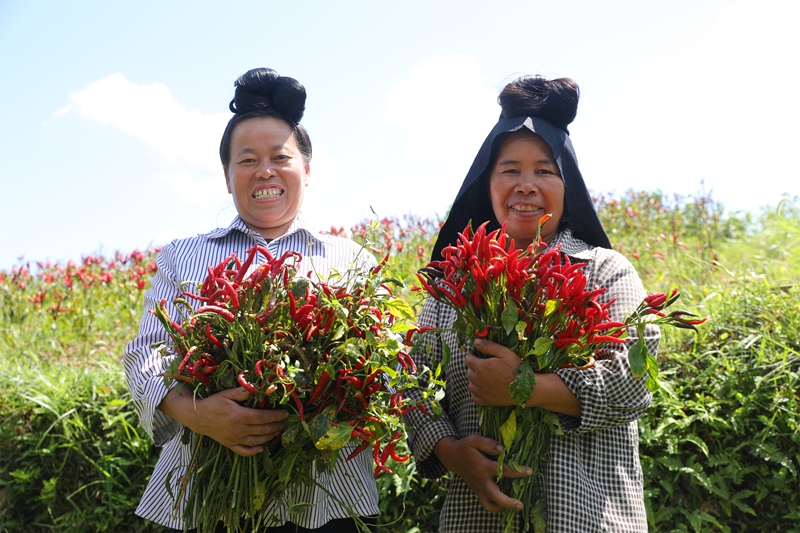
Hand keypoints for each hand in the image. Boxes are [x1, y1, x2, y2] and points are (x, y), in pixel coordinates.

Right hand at [160, 386, 288, 456]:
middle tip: (285, 423)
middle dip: (276, 426)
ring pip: (257, 441)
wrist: (197, 417)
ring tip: (277, 432)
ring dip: (269, 437)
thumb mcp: (227, 394)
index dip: (276, 416)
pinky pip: (244, 451)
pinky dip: (254, 451)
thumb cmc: (213, 403)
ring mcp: (234, 439)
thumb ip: (242, 392)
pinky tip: (261, 448)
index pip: (263, 417)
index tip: (286, 414)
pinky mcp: (229, 445)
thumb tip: (257, 387)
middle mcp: (239, 429)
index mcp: (240, 416)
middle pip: (263, 430)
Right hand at [434, 435, 531, 512]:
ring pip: (489, 504)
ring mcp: (478, 488)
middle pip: (495, 496)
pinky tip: (505, 503)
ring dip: (502, 508)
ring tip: (514, 506)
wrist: (452, 457)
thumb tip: (502, 449)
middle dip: (508, 502)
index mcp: (482, 466)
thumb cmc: (465, 447)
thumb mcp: (474, 440)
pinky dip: (496, 506)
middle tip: (520, 505)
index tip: (530, 471)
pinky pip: (486, 503)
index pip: (502, 470)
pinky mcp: (477, 491)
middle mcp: (481, 480)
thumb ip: (488, 443)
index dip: (517, 471)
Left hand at [465, 338, 520, 405]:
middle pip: (468, 372)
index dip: (471, 355)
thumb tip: (476, 342)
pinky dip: (476, 393)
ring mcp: (481, 392)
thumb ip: (489, 346)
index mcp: (481, 367)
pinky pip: (474, 397)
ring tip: (482, 377)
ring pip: (470, 385)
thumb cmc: (516, 369)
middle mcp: (477, 380)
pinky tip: (483, 389)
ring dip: (474, 380)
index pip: (468, 359)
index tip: (475, 354)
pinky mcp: (485, 401)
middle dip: (473, 367)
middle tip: (482, 365)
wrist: (524, 389)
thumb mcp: (504, 353)